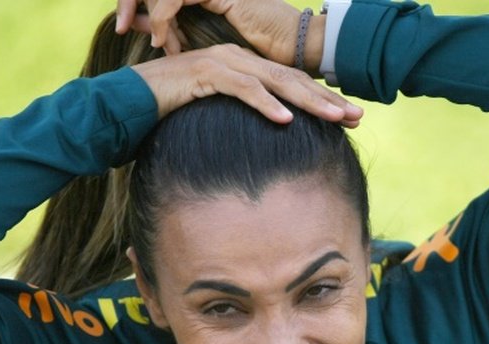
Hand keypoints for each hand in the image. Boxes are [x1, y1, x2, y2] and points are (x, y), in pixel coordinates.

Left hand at [116, 0, 315, 67]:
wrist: (298, 46)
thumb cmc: (264, 53)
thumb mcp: (211, 48)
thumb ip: (182, 38)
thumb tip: (153, 40)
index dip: (136, 3)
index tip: (122, 25)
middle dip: (130, 0)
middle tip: (119, 25)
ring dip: (149, 12)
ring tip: (149, 39)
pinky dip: (164, 17)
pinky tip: (161, 39)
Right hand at [131, 43, 361, 126]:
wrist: (131, 99)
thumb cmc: (173, 111)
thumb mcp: (216, 113)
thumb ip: (241, 119)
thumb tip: (270, 139)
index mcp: (245, 66)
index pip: (292, 83)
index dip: (323, 99)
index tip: (349, 119)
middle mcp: (239, 59)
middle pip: (293, 80)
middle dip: (327, 99)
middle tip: (357, 118)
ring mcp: (223, 63)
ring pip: (275, 82)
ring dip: (308, 101)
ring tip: (335, 118)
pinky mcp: (206, 74)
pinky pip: (242, 89)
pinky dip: (265, 104)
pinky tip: (285, 120)